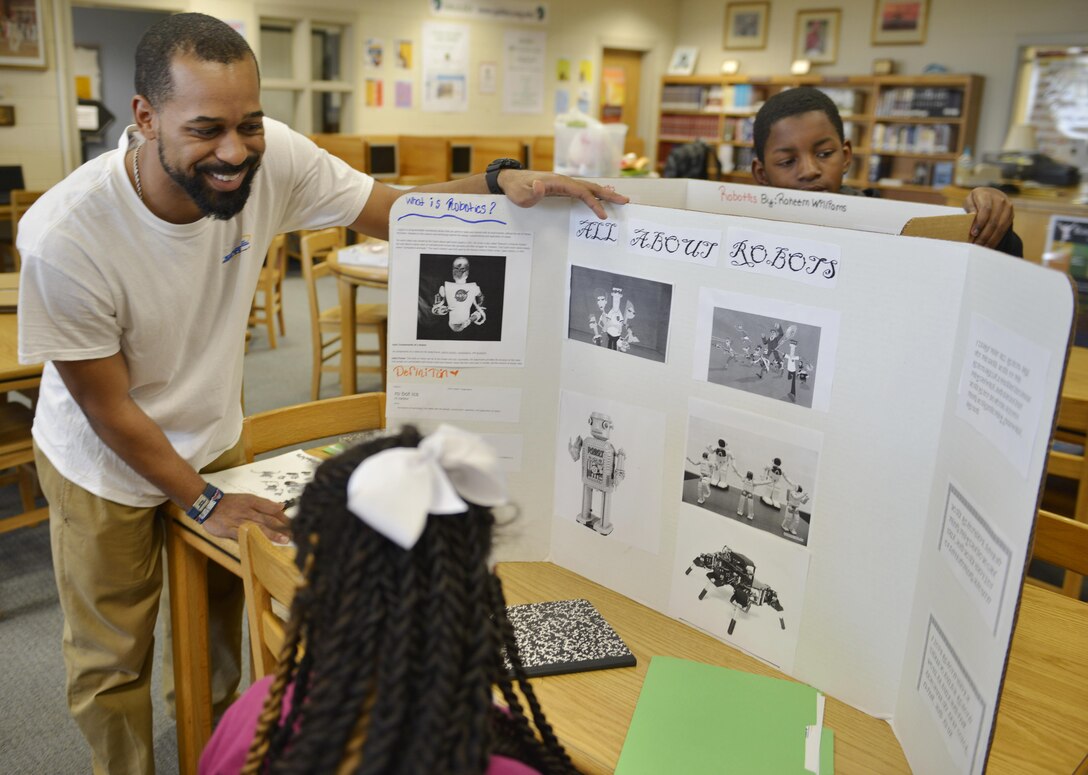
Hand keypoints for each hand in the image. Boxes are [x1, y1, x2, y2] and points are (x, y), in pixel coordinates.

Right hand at [201, 492, 291, 543]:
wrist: (208, 504)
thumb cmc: (229, 503)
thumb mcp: (248, 498)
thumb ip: (264, 503)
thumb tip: (281, 506)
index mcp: (253, 503)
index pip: (272, 510)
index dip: (284, 518)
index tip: (295, 524)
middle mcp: (248, 511)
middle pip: (268, 519)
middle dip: (283, 527)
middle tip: (295, 534)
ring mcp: (240, 521)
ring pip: (259, 527)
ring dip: (272, 534)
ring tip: (284, 540)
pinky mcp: (231, 530)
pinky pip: (244, 536)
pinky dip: (253, 539)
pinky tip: (262, 544)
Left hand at [498, 169, 628, 218]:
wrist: (510, 180)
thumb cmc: (516, 190)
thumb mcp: (521, 194)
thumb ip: (532, 192)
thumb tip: (541, 186)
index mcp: (557, 182)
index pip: (581, 192)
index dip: (594, 203)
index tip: (603, 215)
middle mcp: (563, 180)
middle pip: (590, 187)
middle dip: (608, 194)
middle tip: (625, 201)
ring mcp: (563, 183)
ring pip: (588, 187)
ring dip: (604, 193)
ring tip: (620, 198)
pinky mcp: (561, 187)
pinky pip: (582, 190)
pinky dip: (594, 192)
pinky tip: (602, 193)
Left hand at [963, 187, 1013, 249]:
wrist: (993, 195)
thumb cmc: (977, 200)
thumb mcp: (970, 200)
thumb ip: (970, 207)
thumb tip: (971, 216)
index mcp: (987, 195)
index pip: (986, 209)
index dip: (980, 222)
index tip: (973, 233)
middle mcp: (1000, 200)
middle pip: (993, 221)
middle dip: (984, 235)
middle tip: (975, 245)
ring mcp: (1008, 208)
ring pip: (1000, 227)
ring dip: (990, 239)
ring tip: (981, 247)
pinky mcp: (1011, 216)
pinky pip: (1004, 230)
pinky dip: (996, 239)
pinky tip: (989, 245)